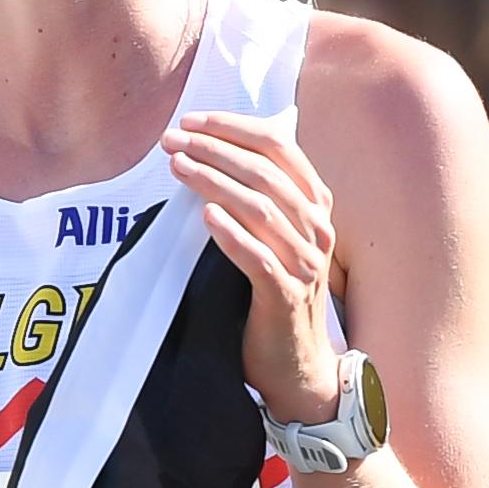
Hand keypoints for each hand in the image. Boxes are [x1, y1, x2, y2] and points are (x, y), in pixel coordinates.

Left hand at [162, 110, 340, 422]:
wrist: (299, 365)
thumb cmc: (278, 295)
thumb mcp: (276, 239)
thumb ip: (257, 198)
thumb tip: (207, 154)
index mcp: (315, 206)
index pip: (280, 147)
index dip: (234, 128)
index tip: (191, 121)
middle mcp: (317, 229)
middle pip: (265, 171)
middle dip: (215, 149)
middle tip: (171, 141)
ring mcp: (305, 263)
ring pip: (260, 208)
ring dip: (214, 182)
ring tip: (178, 167)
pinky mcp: (287, 297)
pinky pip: (260, 259)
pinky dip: (232, 234)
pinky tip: (206, 216)